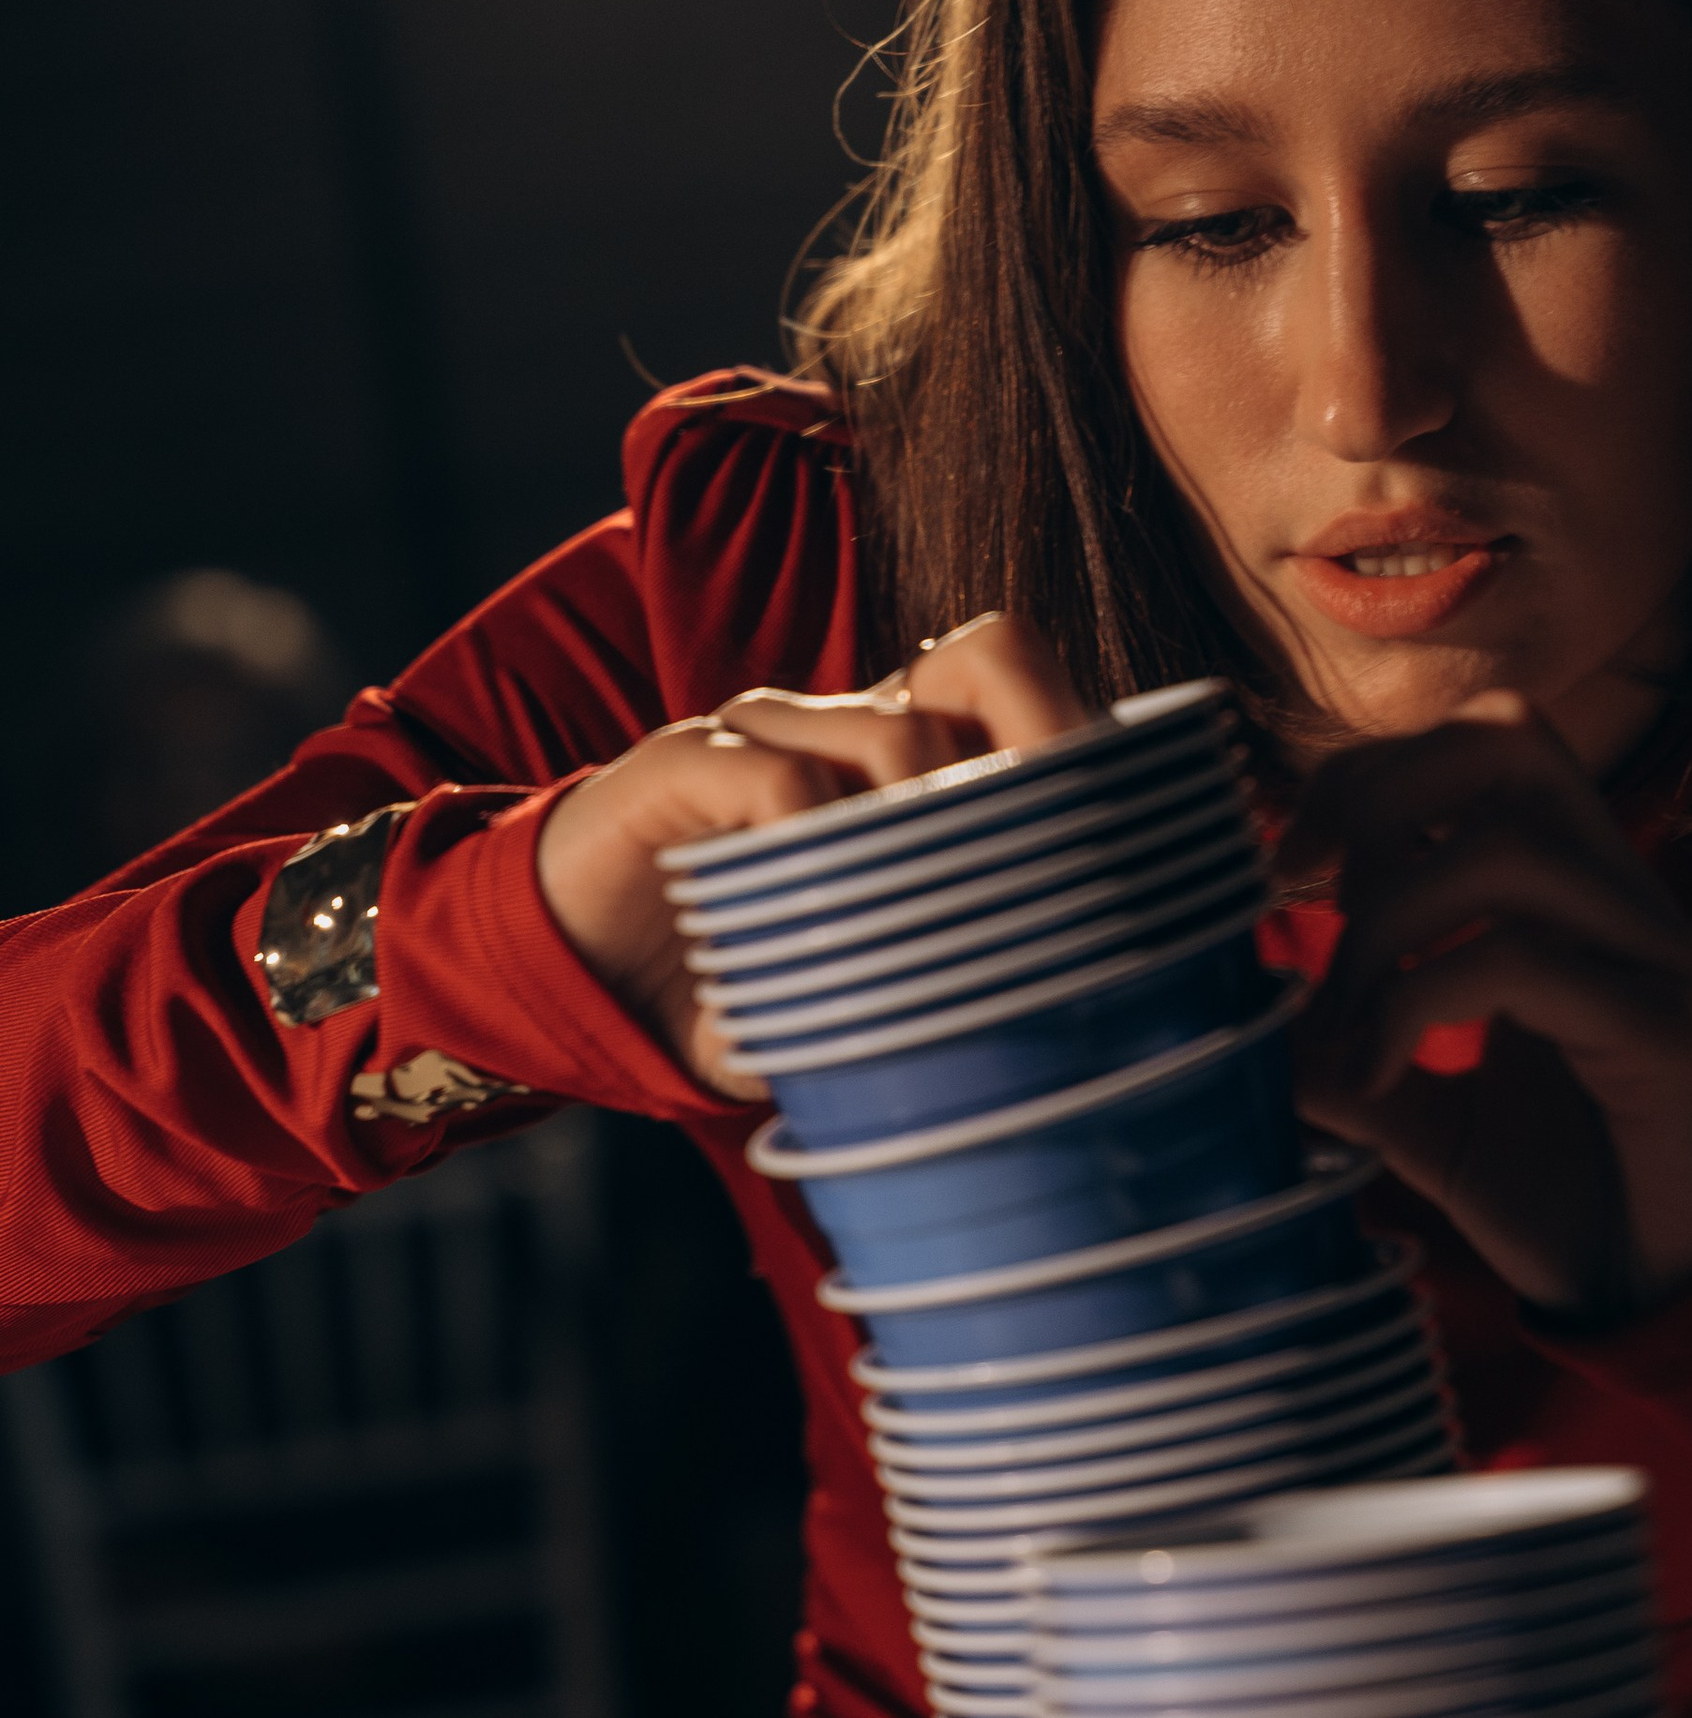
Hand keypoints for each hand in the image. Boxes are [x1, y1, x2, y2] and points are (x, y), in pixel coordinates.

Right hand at [535, 613, 1089, 1090]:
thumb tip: (1058, 1050)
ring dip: (919, 847)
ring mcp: (768, 732)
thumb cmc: (735, 991)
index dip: (1063, 742)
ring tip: (912, 941)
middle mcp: (844, 722)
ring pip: (899, 738)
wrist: (577, 985)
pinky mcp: (687, 762)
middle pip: (984, 667)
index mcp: (901, 757)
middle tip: (1019, 895)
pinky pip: (782, 786)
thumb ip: (938, 1004)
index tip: (1089, 857)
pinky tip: (810, 930)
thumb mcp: (856, 1007)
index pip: (1011, 677)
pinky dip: (811, 857)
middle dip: (1024, 776)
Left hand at [1274, 691, 1691, 1319]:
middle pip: (1509, 740)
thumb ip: (1359, 1072)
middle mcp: (1621, 902)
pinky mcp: (1660, 1038)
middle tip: (1302, 891)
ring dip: (1386, 919)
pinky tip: (1378, 1076)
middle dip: (1376, 794)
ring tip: (1340, 1017)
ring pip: (1510, 848)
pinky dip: (1417, 1003)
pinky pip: (1526, 963)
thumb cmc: (1579, 1194)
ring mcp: (1650, 961)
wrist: (1686, 1293)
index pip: (1484, 745)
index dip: (1370, 774)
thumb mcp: (1441, 1128)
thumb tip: (1255, 1038)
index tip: (1291, 866)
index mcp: (1575, 897)